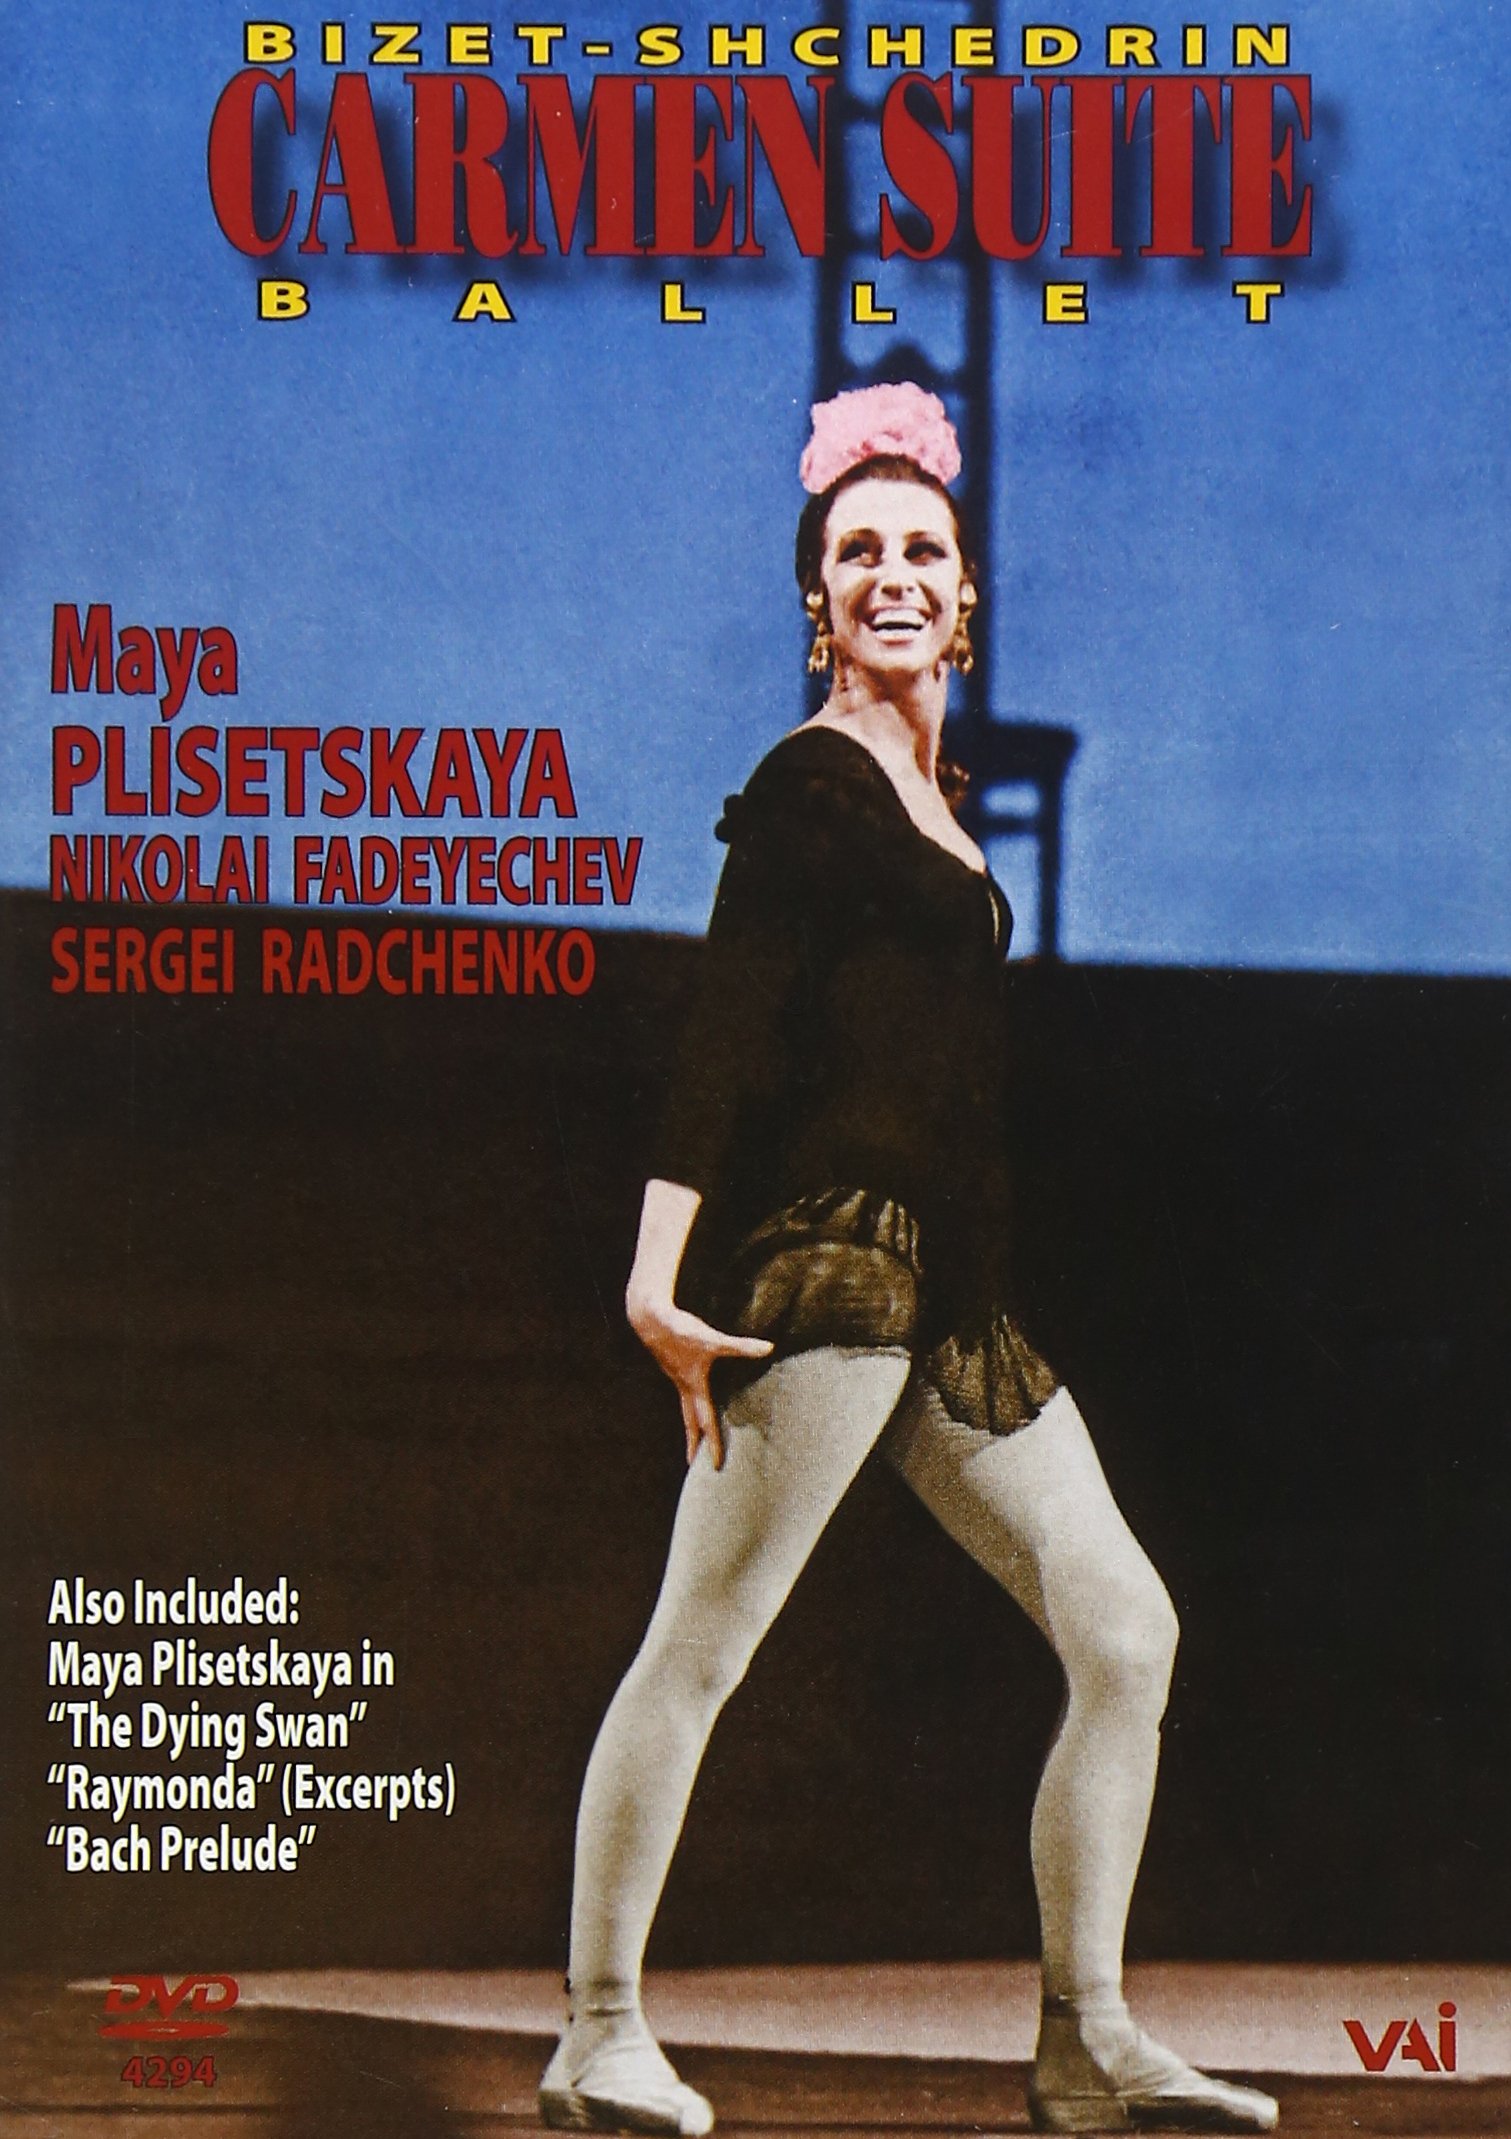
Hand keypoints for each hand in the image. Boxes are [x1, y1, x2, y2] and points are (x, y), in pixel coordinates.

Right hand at [625, 1290, 772, 1469]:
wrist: (650, 1317)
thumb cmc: (680, 1331)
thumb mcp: (713, 1340)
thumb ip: (741, 1346)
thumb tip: (769, 1347)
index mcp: (694, 1387)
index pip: (705, 1422)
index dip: (712, 1444)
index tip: (715, 1465)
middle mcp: (684, 1386)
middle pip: (689, 1421)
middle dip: (693, 1443)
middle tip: (694, 1464)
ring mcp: (677, 1377)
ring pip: (684, 1407)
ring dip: (690, 1424)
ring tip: (695, 1436)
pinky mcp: (674, 1366)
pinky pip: (683, 1393)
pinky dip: (687, 1404)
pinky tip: (692, 1397)